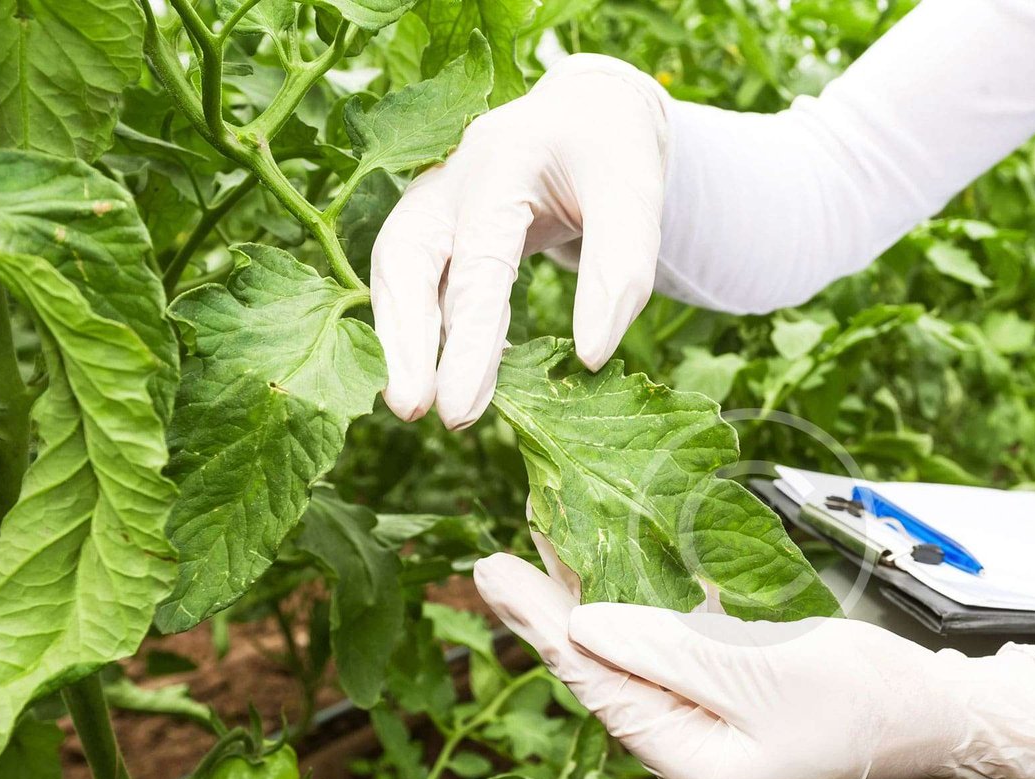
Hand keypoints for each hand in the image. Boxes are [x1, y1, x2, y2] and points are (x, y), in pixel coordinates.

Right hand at [371, 54, 669, 428]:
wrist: (590, 112)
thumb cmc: (612, 154)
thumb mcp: (636, 197)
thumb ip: (621, 270)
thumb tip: (589, 358)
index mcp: (502, 163)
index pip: (479, 260)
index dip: (469, 340)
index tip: (461, 408)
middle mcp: (452, 179)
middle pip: (407, 261)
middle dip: (405, 341)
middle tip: (414, 410)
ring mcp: (435, 200)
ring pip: (399, 273)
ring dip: (402, 340)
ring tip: (415, 406)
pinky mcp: (436, 227)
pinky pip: (420, 282)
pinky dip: (427, 329)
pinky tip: (458, 375)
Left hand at [474, 553, 1034, 778]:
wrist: (937, 716)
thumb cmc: (863, 698)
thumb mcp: (762, 671)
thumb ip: (668, 651)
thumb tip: (581, 625)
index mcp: (691, 767)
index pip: (598, 688)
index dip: (541, 627)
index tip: (491, 572)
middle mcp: (688, 757)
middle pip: (606, 675)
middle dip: (554, 613)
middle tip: (497, 555)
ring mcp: (709, 731)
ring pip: (634, 659)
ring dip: (592, 603)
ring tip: (544, 548)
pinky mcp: (730, 701)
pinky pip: (672, 653)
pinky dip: (644, 609)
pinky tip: (615, 567)